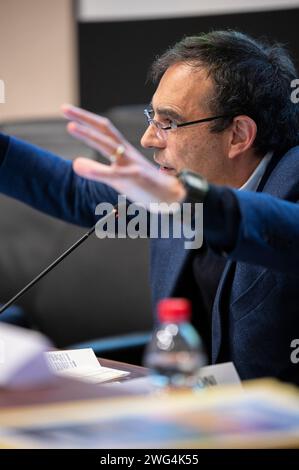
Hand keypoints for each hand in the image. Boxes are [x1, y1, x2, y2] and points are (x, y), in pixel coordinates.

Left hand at [61, 105, 185, 208]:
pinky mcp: (134, 179)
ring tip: (70, 127)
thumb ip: (98, 170)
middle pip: (105, 131)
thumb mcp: (119, 178)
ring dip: (90, 136)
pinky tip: (79, 166)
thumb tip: (76, 163)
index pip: (104, 130)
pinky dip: (96, 170)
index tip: (68, 111)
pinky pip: (113, 174)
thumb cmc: (147, 187)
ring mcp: (131, 165)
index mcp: (124, 152)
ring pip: (109, 146)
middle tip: (64, 108)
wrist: (173, 198)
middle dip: (84, 118)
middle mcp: (127, 154)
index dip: (86, 119)